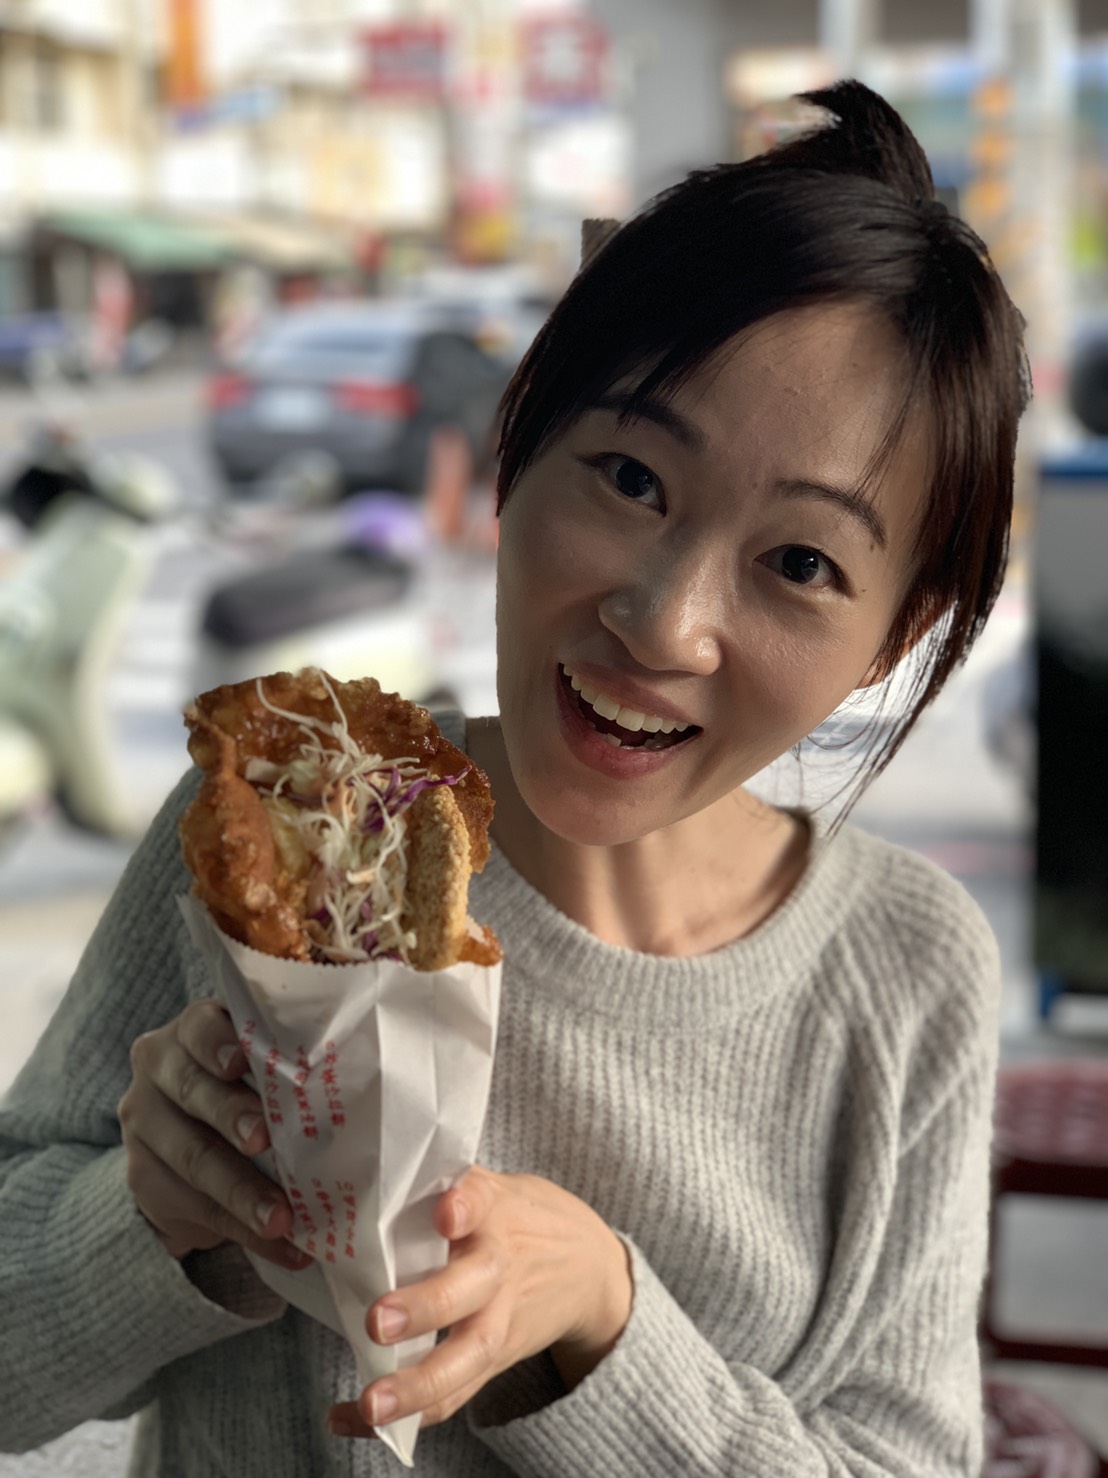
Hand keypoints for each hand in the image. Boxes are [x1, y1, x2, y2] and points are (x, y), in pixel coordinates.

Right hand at [118, 999, 305, 1269]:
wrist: (189, 1136)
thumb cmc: (250, 1086)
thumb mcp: (260, 1063)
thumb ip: (287, 1059)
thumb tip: (361, 1070)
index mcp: (190, 1033)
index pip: (199, 1028)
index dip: (217, 1044)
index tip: (239, 1063)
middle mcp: (157, 1072)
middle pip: (193, 1092)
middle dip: (230, 1117)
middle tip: (262, 1140)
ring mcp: (144, 1127)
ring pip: (192, 1158)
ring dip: (241, 1193)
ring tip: (282, 1220)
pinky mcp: (144, 1180)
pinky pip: (194, 1209)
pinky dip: (243, 1231)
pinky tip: (284, 1248)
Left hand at [326, 1166, 631, 1436]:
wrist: (593, 1271)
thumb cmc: (522, 1218)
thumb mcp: (498, 1188)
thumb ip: (448, 1187)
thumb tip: (374, 1178)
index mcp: (496, 1212)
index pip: (484, 1201)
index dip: (465, 1205)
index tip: (445, 1213)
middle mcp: (500, 1266)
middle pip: (473, 1287)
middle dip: (426, 1307)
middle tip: (377, 1320)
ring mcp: (501, 1318)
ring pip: (468, 1355)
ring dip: (416, 1384)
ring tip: (370, 1403)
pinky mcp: (496, 1358)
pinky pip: (456, 1392)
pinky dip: (407, 1411)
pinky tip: (358, 1421)